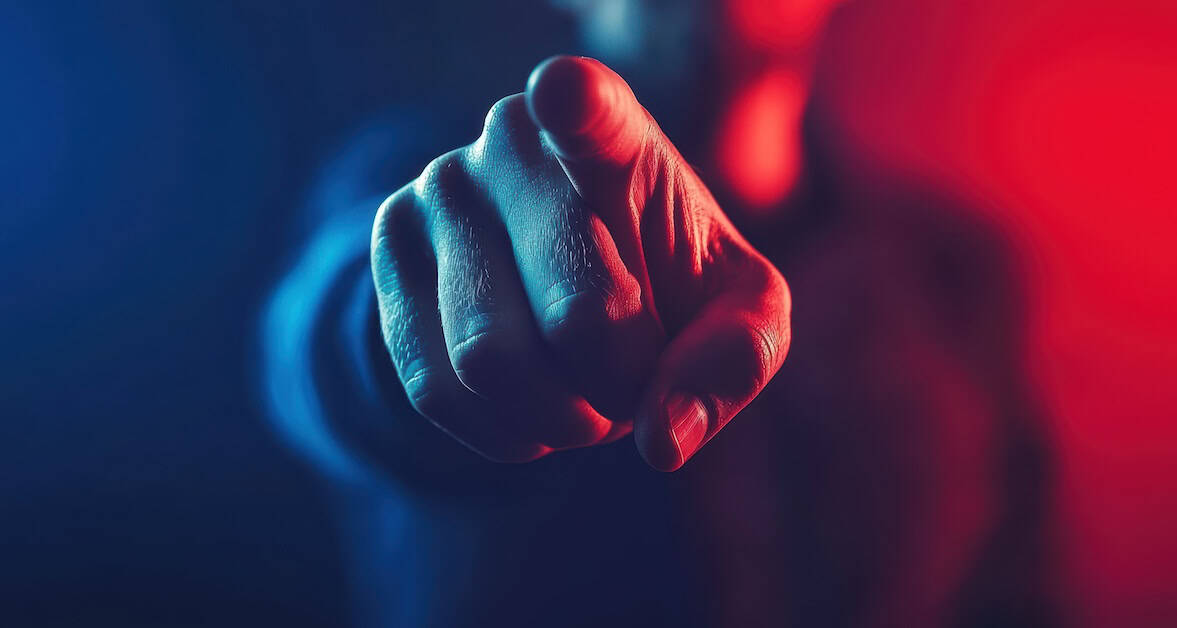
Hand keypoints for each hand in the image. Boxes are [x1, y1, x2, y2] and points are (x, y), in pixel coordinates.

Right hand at [371, 56, 789, 470]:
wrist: (563, 278)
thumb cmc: (666, 279)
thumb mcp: (734, 304)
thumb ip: (737, 353)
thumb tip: (661, 439)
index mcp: (612, 131)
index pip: (588, 107)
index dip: (576, 102)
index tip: (564, 90)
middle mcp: (514, 144)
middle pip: (575, 315)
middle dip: (620, 386)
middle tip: (632, 383)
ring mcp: (439, 192)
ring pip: (489, 361)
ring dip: (558, 418)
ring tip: (582, 396)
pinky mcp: (391, 253)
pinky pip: (433, 387)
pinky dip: (499, 432)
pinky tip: (531, 416)